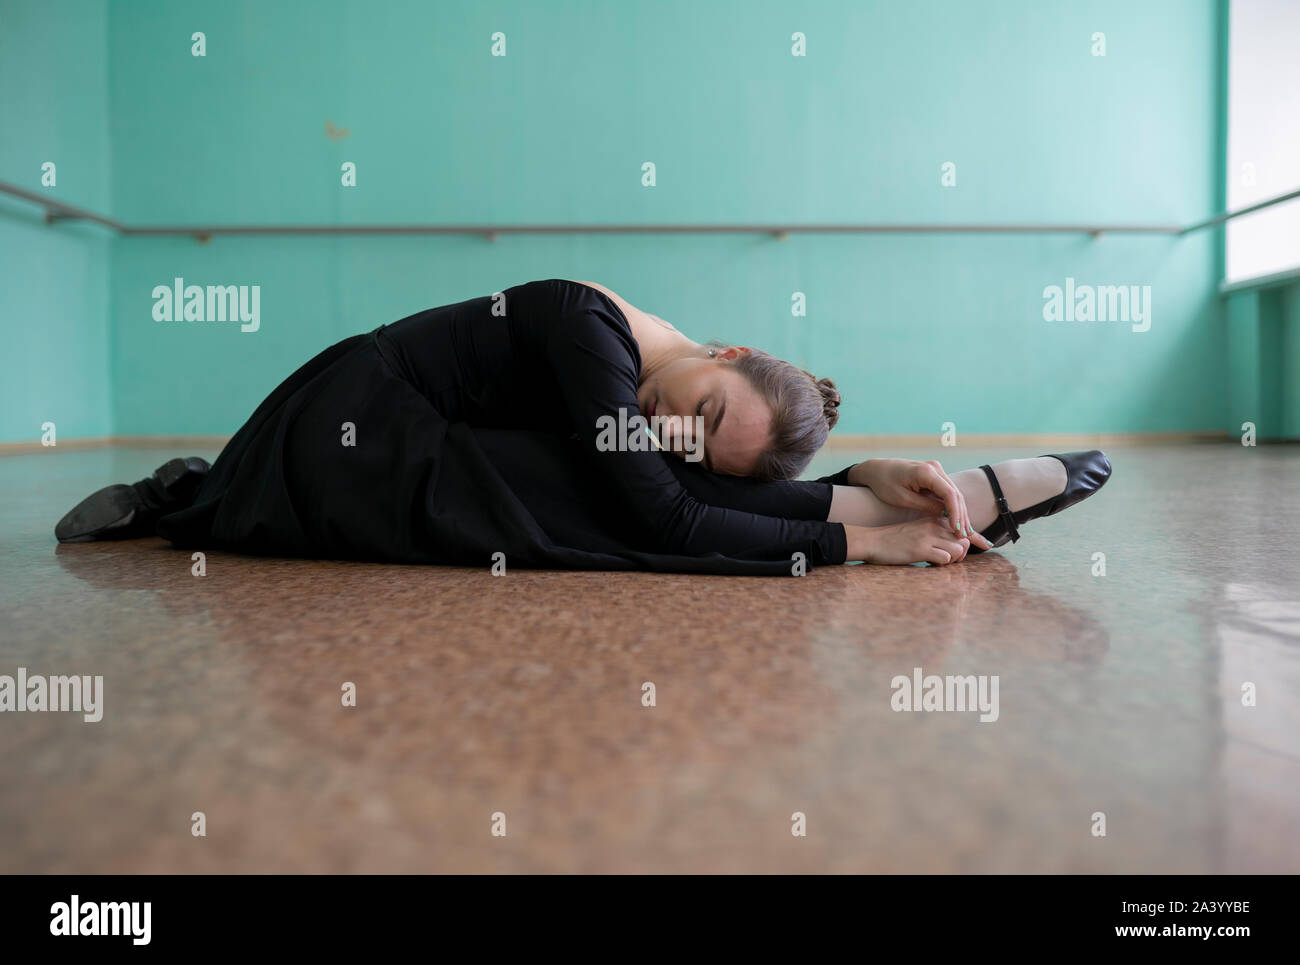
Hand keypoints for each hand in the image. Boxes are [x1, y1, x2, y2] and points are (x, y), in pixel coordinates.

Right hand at [846, 517, 972, 565]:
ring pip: (959, 550)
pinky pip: (945, 559)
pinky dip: (941, 566)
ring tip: (938, 563)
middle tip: (945, 561)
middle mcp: (934, 526)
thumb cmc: (894, 540)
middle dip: (960, 555)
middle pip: (964, 541)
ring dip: (952, 561)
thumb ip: (935, 535)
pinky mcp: (921, 549)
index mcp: (934, 520)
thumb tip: (956, 547)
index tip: (953, 555)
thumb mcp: (918, 530)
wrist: (872, 541)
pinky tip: (929, 565)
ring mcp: (928, 537)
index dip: (962, 545)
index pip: (961, 530)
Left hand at [849, 458, 991, 548]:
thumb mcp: (903, 499)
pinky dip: (952, 507)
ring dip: (960, 512)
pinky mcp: (934, 475)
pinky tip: (956, 522)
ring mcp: (936, 470)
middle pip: (955, 494)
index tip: (958, 530)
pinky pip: (947, 492)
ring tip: (964, 532)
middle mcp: (935, 468)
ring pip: (954, 493)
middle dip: (961, 515)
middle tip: (965, 535)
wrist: (876, 469)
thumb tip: (946, 515)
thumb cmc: (884, 484)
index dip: (956, 513)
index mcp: (926, 472)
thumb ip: (926, 506)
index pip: (949, 494)